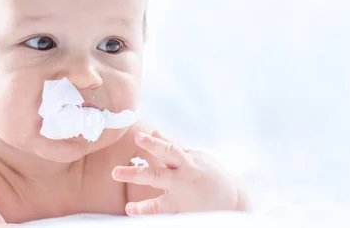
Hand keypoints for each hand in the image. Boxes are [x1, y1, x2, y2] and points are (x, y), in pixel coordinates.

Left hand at [112, 131, 248, 215]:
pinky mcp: (185, 213)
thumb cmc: (209, 172)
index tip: (138, 136)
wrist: (233, 199)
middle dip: (136, 174)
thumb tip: (154, 132)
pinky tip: (137, 216)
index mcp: (187, 162)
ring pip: (161, 203)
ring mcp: (183, 199)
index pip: (167, 150)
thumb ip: (173, 145)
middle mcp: (183, 180)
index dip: (153, 143)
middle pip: (158, 175)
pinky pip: (167, 217)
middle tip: (115, 173)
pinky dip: (153, 217)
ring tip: (128, 208)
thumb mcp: (195, 156)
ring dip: (144, 207)